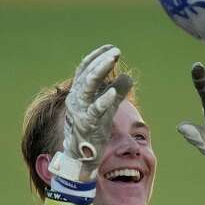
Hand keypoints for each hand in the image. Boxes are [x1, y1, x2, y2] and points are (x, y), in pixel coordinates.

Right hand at [50, 45, 133, 182]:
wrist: (82, 156)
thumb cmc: (94, 129)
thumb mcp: (107, 107)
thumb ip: (116, 92)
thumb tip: (127, 76)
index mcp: (78, 93)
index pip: (84, 69)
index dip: (97, 56)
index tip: (111, 47)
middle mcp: (76, 99)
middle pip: (86, 74)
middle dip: (101, 60)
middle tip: (116, 51)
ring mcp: (80, 111)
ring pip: (87, 86)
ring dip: (100, 71)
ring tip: (112, 59)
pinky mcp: (88, 124)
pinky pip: (95, 110)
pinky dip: (104, 99)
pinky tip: (112, 91)